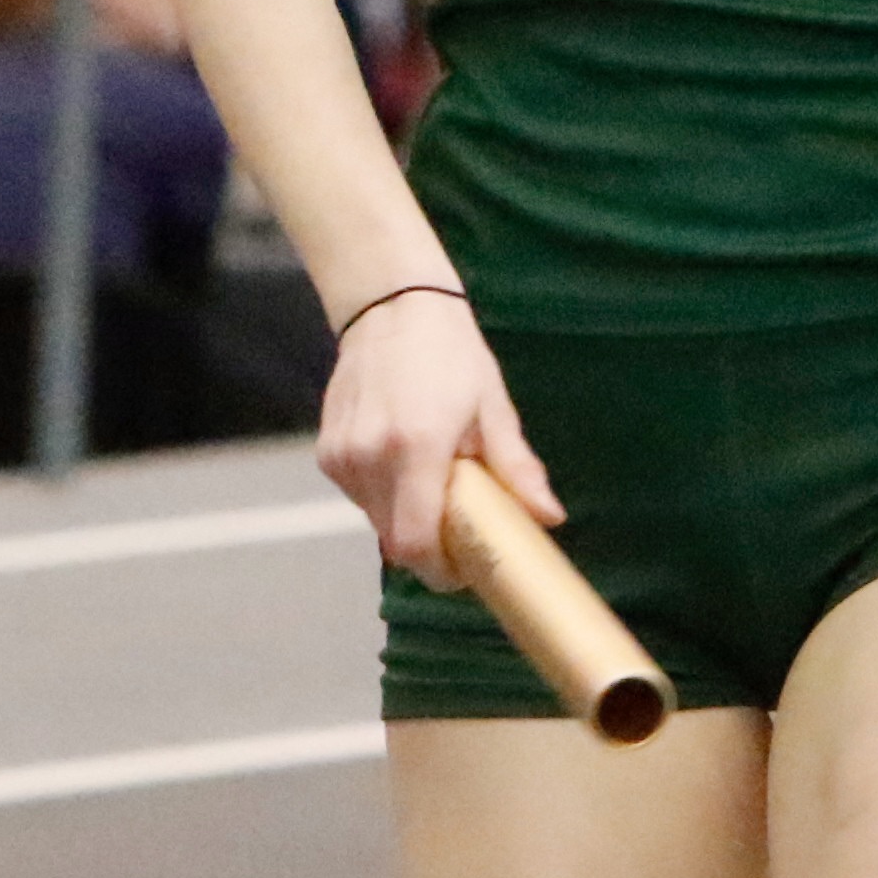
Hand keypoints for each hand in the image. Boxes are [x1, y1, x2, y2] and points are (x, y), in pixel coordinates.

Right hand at [314, 286, 558, 590]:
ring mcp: (342, 455)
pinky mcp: (327, 453)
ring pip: (376, 522)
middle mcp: (370, 455)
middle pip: (396, 540)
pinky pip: (360, 497)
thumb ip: (515, 469)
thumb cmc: (449, 354)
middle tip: (462, 527)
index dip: (440, 570)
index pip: (415, 543)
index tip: (464, 570)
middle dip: (431, 546)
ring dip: (407, 518)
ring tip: (434, 481)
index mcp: (416, 446)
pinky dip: (385, 496)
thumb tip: (549, 517)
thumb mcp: (492, 408)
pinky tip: (406, 463)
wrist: (391, 307)